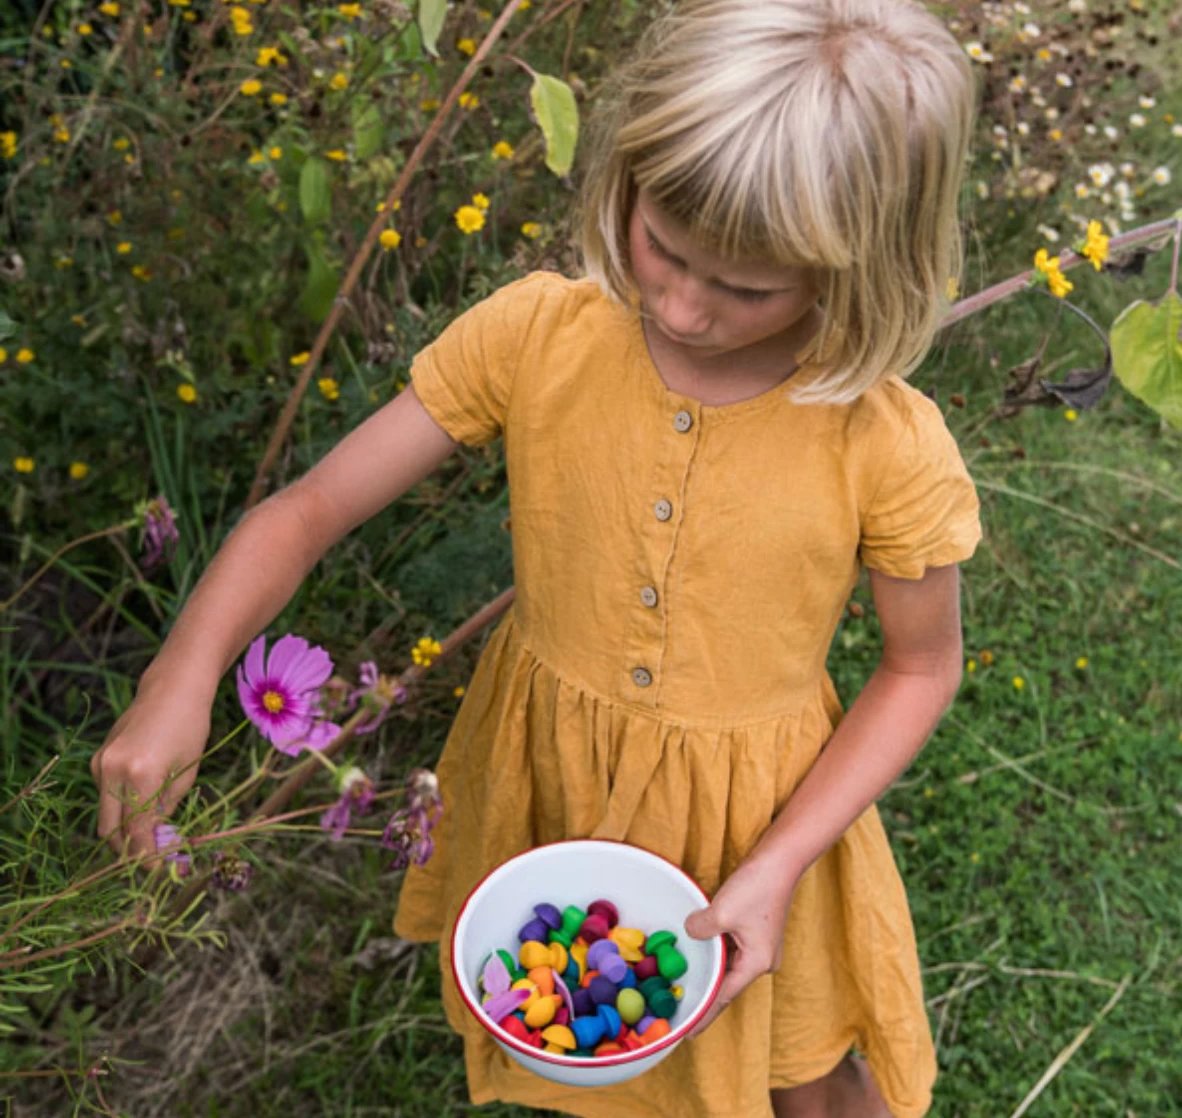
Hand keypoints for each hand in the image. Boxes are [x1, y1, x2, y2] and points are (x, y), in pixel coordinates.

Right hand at [90, 682, 209, 860]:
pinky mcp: (97, 759)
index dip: (146, 856)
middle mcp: (112, 771)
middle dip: (128, 850)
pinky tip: (143, 801)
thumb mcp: (186, 773)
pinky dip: (121, 806)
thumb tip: (157, 842)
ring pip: (105, 814)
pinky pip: (106, 794)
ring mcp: (100, 764)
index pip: (136, 831)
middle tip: (151, 859)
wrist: (171, 689)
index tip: (158, 871)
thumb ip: (167, 810)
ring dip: (123, 829)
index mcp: (140, 775)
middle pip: (110, 830)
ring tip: (151, 834)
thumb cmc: (190, 728)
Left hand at [683, 855, 798, 1037]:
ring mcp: (761, 946)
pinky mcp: (757, 931)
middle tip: (682, 1011)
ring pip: (729, 966)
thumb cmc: (757, 887)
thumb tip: (691, 932)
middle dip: (706, 995)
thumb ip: (701, 930)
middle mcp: (762, 961)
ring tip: (688, 986)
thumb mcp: (721, 912)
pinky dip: (717, 954)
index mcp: (756, 964)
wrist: (780, 860)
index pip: (724, 997)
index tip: (689, 1033)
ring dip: (711, 972)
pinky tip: (701, 954)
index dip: (705, 1014)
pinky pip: (732, 950)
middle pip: (728, 984)